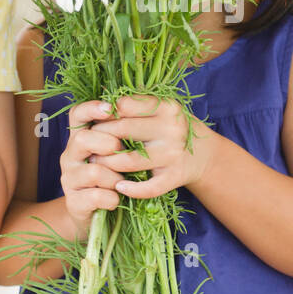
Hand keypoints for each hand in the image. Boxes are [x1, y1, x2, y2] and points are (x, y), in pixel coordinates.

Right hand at [59, 99, 126, 236]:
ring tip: (122, 183)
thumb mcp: (117, 152)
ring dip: (114, 177)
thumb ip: (122, 132)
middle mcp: (70, 156)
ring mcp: (70, 179)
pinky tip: (117, 200)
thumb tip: (137, 108)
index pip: (77, 115)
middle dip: (106, 143)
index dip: (91, 109)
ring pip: (93, 171)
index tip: (110, 109)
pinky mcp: (74, 203)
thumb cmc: (114, 177)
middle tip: (121, 150)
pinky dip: (112, 198)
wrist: (98, 217)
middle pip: (81, 139)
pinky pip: (95, 197)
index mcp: (80, 138)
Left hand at [89, 95, 214, 198]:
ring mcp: (173, 154)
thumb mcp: (158, 109)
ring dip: (106, 162)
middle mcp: (172, 129)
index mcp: (166, 107)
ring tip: (96, 160)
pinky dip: (130, 189)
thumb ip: (134, 104)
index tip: (96, 119)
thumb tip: (100, 105)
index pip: (124, 106)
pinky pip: (148, 188)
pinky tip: (119, 185)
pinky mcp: (174, 177)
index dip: (104, 113)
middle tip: (90, 141)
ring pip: (128, 160)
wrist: (202, 154)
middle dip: (100, 137)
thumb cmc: (168, 128)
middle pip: (122, 131)